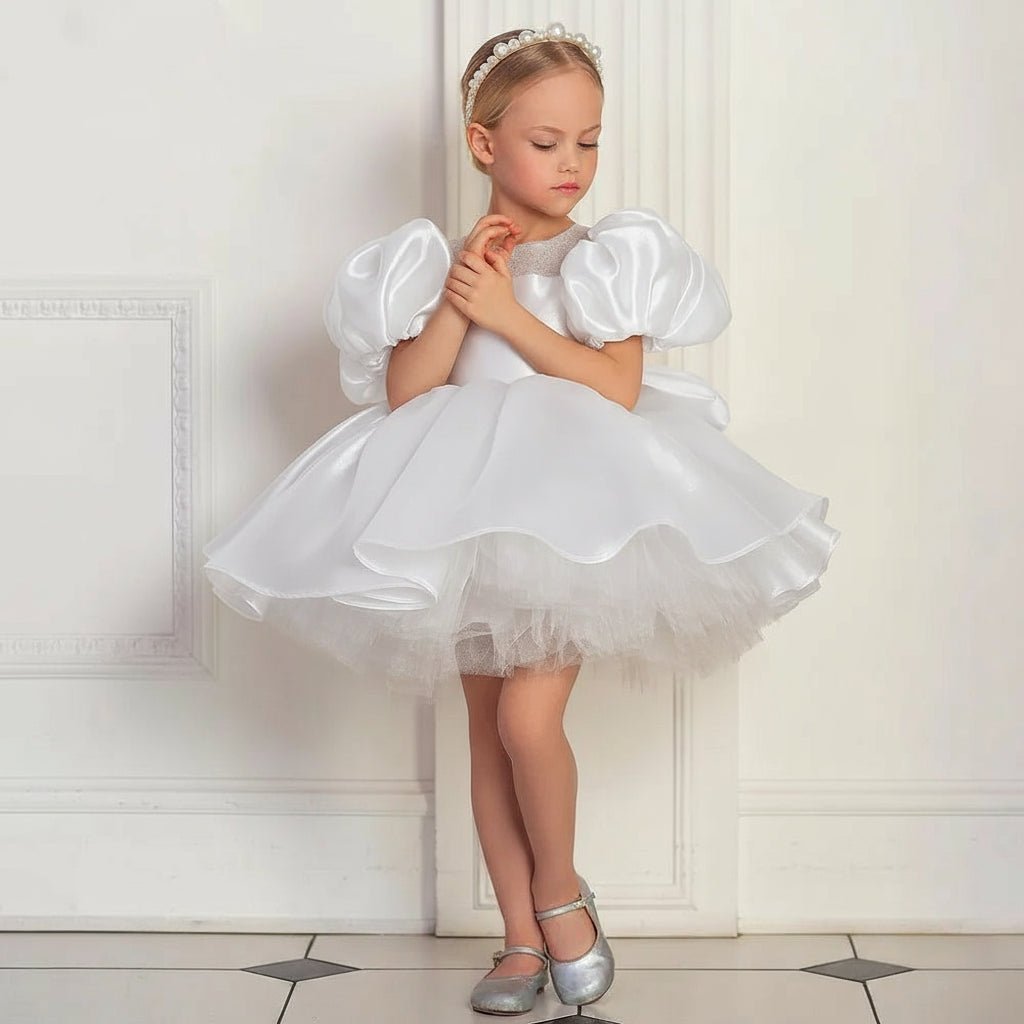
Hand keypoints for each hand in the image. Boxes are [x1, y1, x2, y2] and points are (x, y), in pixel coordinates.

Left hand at [444, 215, 521, 333]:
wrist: (508, 318)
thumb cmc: (506, 298)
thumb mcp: (506, 275)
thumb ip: (498, 260)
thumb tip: (487, 251)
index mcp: (489, 274)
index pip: (469, 258)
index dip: (463, 256)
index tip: (461, 258)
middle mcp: (480, 284)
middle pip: (457, 270)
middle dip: (454, 270)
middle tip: (455, 271)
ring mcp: (473, 297)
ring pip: (452, 283)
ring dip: (450, 281)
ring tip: (452, 282)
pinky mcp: (468, 309)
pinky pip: (452, 297)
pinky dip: (449, 293)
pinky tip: (451, 292)